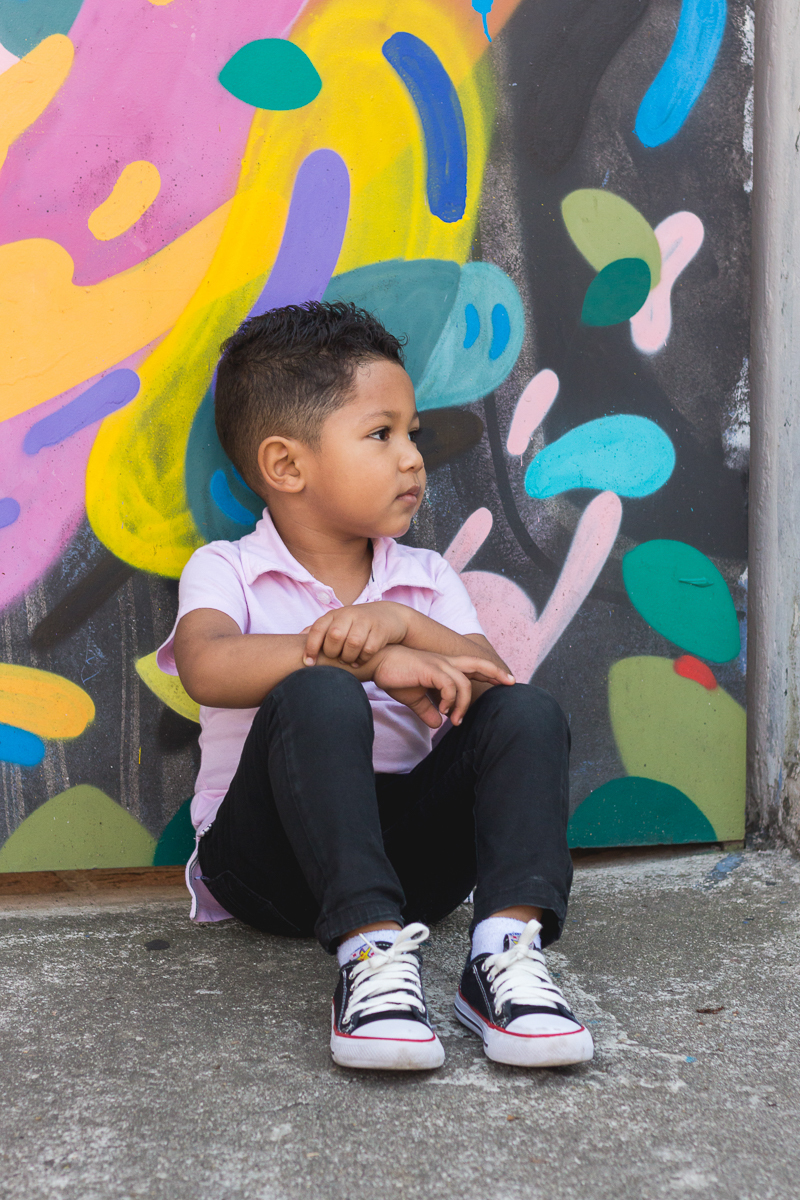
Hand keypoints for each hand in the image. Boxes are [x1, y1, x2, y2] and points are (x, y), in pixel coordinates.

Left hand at [303, 602, 410, 665]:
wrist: (388, 615)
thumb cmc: (356, 623)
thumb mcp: (337, 622)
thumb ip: (319, 630)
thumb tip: (296, 639)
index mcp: (334, 614)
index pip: (317, 629)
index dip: (310, 648)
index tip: (308, 664)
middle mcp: (349, 614)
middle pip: (334, 636)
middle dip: (332, 653)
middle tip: (335, 659)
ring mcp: (365, 621)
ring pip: (352, 643)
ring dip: (348, 657)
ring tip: (347, 661)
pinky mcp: (380, 630)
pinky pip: (368, 649)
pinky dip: (362, 658)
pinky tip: (359, 660)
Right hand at [369, 645, 514, 728]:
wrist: (376, 663)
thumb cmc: (393, 676)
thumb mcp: (413, 697)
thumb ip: (426, 709)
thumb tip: (436, 723)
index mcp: (443, 666)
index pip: (472, 666)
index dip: (490, 672)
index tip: (505, 681)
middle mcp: (444, 662)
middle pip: (477, 662)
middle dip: (495, 672)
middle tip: (511, 683)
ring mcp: (438, 664)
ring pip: (464, 683)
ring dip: (463, 705)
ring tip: (456, 721)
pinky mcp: (429, 669)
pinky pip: (449, 685)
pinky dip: (450, 700)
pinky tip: (443, 711)